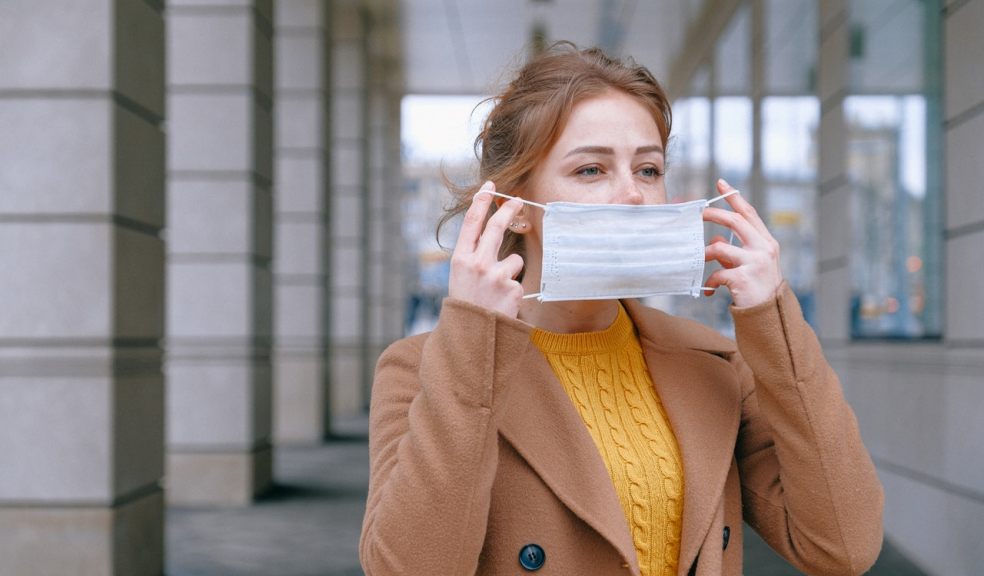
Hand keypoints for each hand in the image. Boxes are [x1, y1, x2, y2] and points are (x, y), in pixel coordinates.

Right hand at [448, 181, 525, 317]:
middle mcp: (477, 264)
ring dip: (510, 272)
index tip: (490, 187)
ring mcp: (496, 276)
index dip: (481, 202)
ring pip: (514, 260)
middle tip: (518, 199)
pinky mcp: (512, 289)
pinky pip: (519, 281)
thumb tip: (493, 231)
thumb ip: (474, 255)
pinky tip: (502, 304)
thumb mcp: (460, 277)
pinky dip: (513, 291)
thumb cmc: (466, 305)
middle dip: (509, 210)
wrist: (471, 337)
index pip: (472, 223)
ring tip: (496, 292)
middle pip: (497, 228)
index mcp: (460, 259)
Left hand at [702, 179, 783, 307]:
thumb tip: (716, 241)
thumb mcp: (749, 265)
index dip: (734, 198)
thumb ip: (734, 251)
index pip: (749, 214)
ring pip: (720, 248)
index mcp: (766, 242)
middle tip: (698, 215)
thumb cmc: (758, 289)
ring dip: (704, 254)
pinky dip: (710, 281)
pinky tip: (710, 290)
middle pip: (735, 221)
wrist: (769, 316)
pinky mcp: (743, 278)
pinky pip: (717, 273)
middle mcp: (764, 248)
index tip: (721, 184)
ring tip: (698, 261)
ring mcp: (755, 262)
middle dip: (713, 215)